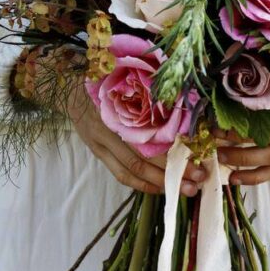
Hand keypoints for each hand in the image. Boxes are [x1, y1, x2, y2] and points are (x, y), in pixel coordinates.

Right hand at [68, 86, 205, 195]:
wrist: (69, 86)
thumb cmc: (105, 81)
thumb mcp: (125, 83)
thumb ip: (149, 97)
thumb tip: (186, 108)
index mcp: (120, 109)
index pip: (151, 136)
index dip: (175, 149)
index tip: (200, 155)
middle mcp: (110, 129)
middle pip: (144, 157)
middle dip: (174, 171)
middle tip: (200, 178)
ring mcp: (102, 143)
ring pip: (133, 169)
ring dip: (160, 183)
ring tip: (185, 189)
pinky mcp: (98, 152)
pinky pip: (120, 174)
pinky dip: (141, 184)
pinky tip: (159, 188)